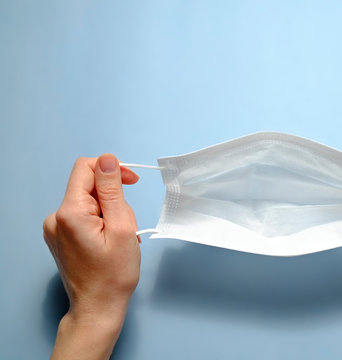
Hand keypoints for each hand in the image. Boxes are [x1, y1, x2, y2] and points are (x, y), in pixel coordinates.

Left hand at [43, 154, 140, 359]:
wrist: (97, 308)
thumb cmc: (114, 274)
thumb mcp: (122, 228)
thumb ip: (113, 190)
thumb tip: (107, 160)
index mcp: (70, 213)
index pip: (86, 168)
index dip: (111, 170)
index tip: (131, 182)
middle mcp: (56, 217)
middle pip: (89, 186)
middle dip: (114, 199)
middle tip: (127, 225)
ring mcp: (55, 228)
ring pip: (89, 201)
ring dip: (110, 212)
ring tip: (120, 237)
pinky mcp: (59, 236)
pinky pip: (83, 215)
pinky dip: (101, 221)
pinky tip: (110, 241)